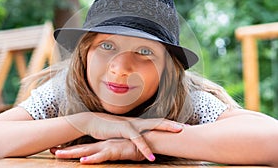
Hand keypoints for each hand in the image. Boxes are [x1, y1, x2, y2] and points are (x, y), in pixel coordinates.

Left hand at [51, 138, 144, 163]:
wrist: (148, 139)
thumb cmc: (135, 145)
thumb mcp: (120, 149)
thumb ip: (111, 152)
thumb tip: (104, 154)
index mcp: (102, 144)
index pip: (83, 147)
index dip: (69, 148)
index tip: (57, 149)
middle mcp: (102, 145)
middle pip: (80, 148)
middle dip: (64, 150)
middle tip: (50, 150)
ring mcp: (107, 147)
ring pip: (86, 151)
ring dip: (72, 153)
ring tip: (58, 154)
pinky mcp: (115, 150)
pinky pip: (102, 156)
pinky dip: (92, 158)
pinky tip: (83, 160)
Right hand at [65, 112, 183, 160]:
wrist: (92, 122)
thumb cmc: (108, 128)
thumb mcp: (124, 132)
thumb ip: (134, 135)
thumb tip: (142, 141)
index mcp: (138, 123)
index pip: (157, 122)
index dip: (169, 124)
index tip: (182, 127)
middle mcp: (137, 122)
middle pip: (159, 121)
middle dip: (172, 123)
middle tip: (186, 127)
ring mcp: (131, 124)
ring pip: (152, 125)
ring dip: (166, 129)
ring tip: (178, 132)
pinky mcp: (123, 129)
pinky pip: (137, 139)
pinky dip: (145, 148)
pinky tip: (151, 156)